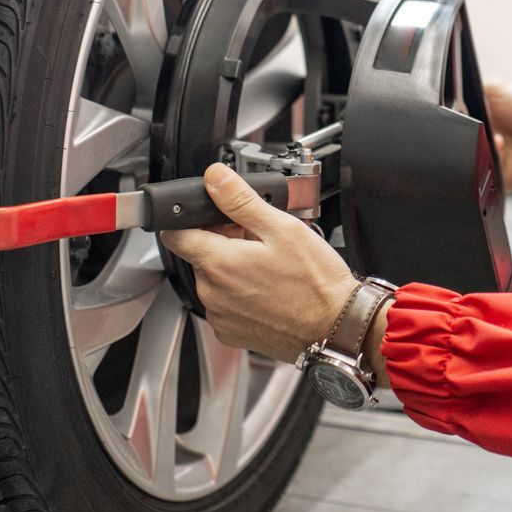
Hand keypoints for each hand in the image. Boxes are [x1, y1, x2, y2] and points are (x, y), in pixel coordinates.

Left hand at [158, 165, 358, 363]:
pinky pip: (225, 304)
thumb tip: (215, 178)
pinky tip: (267, 288)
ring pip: (214, 280)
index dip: (188, 220)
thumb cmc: (315, 283)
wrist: (336, 327)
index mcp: (219, 263)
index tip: (208, 216)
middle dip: (223, 242)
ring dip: (232, 268)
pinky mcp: (231, 332)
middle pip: (200, 255)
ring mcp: (221, 316)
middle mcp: (212, 294)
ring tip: (268, 265)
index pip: (174, 235)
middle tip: (257, 239)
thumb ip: (240, 201)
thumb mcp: (282, 229)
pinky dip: (240, 293)